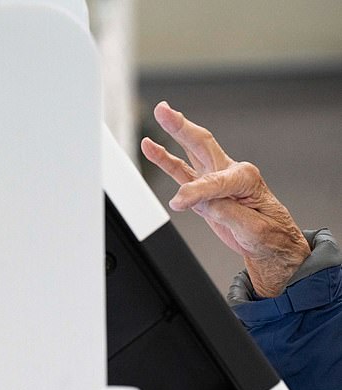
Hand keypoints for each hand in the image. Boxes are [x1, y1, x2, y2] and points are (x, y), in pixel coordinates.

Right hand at [141, 101, 310, 296]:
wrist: (272, 246)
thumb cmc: (269, 235)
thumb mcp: (253, 228)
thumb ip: (226, 211)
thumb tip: (202, 203)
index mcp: (246, 178)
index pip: (214, 181)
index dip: (195, 191)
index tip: (179, 202)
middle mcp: (230, 172)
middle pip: (202, 143)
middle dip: (182, 126)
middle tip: (164, 110)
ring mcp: (215, 179)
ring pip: (191, 151)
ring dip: (174, 133)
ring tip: (159, 115)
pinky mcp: (204, 190)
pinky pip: (181, 172)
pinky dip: (165, 160)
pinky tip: (152, 148)